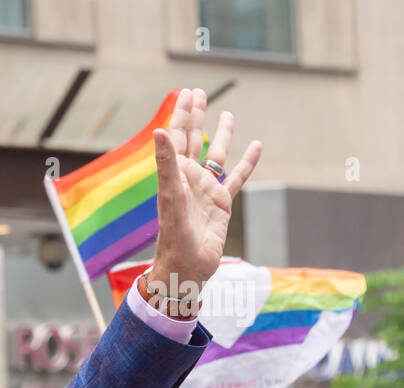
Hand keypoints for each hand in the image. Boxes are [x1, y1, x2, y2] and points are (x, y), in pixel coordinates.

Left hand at [146, 88, 262, 301]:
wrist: (186, 267)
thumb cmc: (174, 236)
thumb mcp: (171, 196)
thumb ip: (166, 164)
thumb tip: (160, 131)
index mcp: (175, 174)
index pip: (178, 137)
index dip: (182, 114)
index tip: (186, 92)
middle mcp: (190, 178)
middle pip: (194, 139)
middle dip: (196, 116)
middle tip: (198, 92)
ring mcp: (207, 189)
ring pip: (216, 155)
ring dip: (221, 134)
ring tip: (227, 113)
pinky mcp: (222, 203)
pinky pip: (237, 178)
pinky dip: (247, 163)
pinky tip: (256, 146)